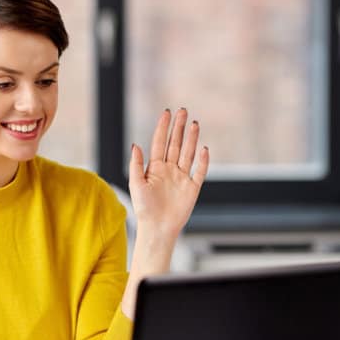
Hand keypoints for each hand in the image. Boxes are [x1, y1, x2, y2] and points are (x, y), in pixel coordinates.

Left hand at [129, 108, 208, 238]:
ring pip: (188, 153)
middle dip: (179, 128)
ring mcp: (182, 178)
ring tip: (194, 123)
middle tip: (183, 111)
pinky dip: (203, 161)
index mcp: (155, 168)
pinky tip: (204, 149)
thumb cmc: (144, 209)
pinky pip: (199, 172)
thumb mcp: (136, 184)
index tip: (167, 113)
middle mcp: (169, 170)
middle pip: (175, 144)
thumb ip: (136, 165)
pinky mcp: (192, 188)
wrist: (157, 228)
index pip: (160, 143)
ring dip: (191, 139)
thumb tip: (135, 145)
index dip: (163, 128)